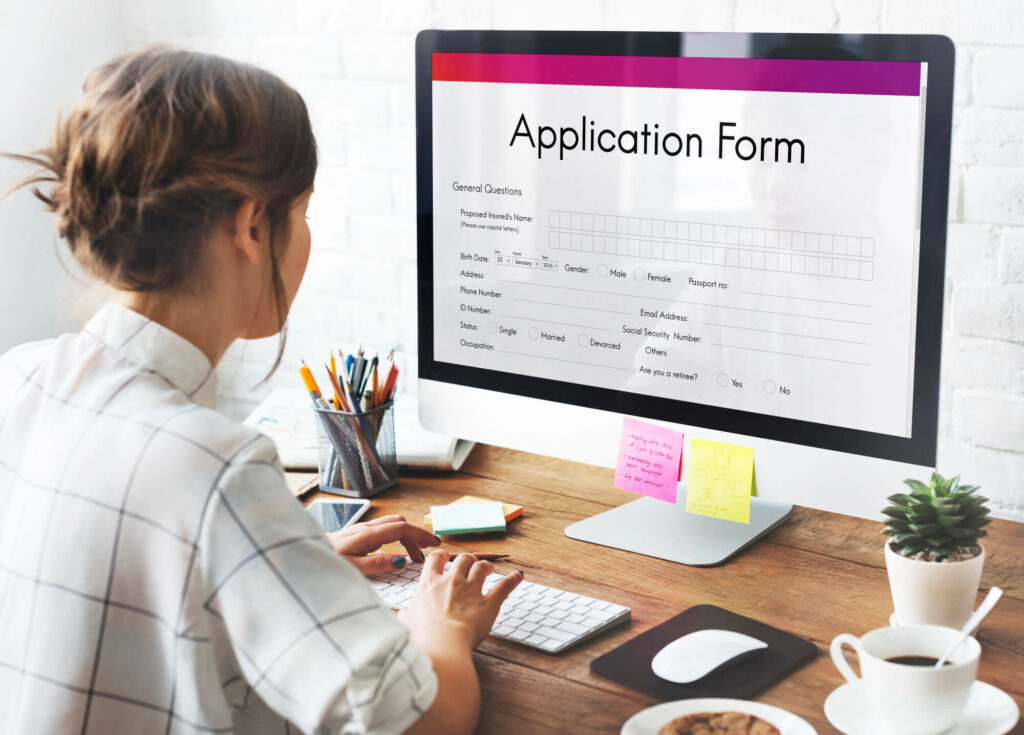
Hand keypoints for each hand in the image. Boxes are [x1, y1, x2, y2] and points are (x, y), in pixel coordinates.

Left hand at [326, 514, 439, 575]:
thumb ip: (378, 564)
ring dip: (406, 536)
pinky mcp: (356, 534)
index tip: (434, 544)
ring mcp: (361, 529)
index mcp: (367, 535)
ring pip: (391, 524)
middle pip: (399, 523)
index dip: (420, 534)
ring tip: (411, 556)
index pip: (402, 528)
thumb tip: (401, 561)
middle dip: (415, 536)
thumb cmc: (326, 562)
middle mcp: (365, 528)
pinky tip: (393, 552)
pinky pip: (382, 529)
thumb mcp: (353, 568)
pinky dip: (395, 537)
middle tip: (423, 555)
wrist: (304, 554)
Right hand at [398, 550, 523, 648]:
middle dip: (468, 560)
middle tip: (470, 565)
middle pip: (463, 559)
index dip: (442, 556)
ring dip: (486, 566)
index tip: (446, 558)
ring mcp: (471, 591)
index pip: (436, 559)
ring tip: (489, 569)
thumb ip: (406, 615)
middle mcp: (451, 582)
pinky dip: (513, 580)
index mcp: (430, 585)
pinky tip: (519, 576)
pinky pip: (504, 587)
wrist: (441, 643)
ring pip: (482, 567)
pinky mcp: (489, 603)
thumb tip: (402, 615)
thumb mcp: (407, 623)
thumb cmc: (422, 636)